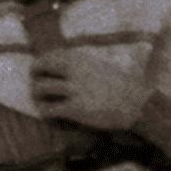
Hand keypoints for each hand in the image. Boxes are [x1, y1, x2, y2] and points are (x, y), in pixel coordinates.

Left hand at [31, 46, 151, 131]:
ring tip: (39, 101)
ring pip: (40, 88)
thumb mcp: (100, 66)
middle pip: (40, 67)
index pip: (49, 55)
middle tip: (35, 84)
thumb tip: (67, 64)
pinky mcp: (76, 109)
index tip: (39, 70)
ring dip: (36, 95)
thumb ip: (82, 64)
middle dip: (34, 75)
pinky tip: (48, 116)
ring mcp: (74, 89)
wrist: (137, 103)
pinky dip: (44, 113)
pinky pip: (49, 110)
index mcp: (80, 58)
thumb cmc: (121, 85)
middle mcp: (73, 70)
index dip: (41, 63)